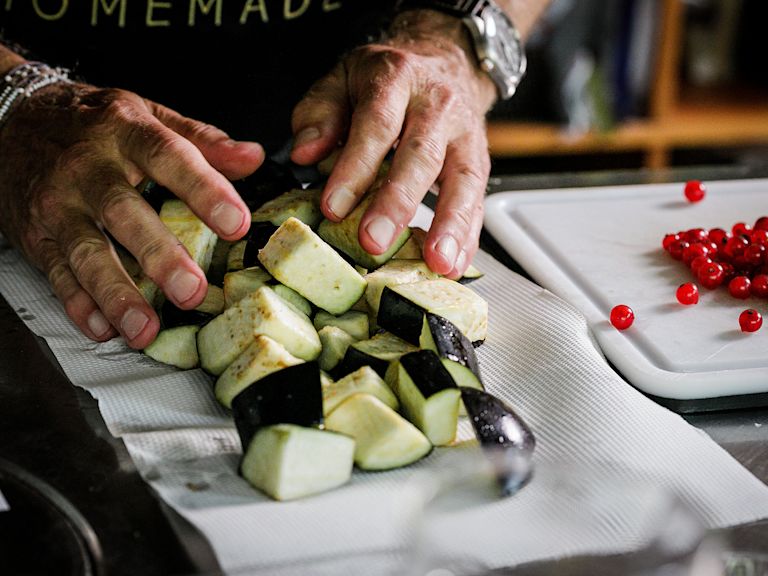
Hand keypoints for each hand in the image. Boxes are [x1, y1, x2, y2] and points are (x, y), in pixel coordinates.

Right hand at [0, 81, 262, 347]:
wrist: (10, 119)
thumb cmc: (91, 122)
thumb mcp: (146, 114)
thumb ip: (201, 139)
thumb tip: (253, 158)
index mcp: (125, 132)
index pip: (169, 158)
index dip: (204, 190)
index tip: (237, 222)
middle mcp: (88, 168)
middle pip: (123, 212)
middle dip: (158, 255)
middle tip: (191, 290)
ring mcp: (58, 204)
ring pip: (85, 252)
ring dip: (115, 293)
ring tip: (144, 327)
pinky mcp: (36, 235)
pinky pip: (56, 273)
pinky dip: (78, 304)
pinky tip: (102, 327)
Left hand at [290, 11, 496, 277]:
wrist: (444, 59)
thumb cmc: (386, 78)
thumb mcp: (342, 78)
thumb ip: (318, 114)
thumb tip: (304, 154)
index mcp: (397, 78)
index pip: (376, 125)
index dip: (355, 168)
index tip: (333, 207)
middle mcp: (437, 105)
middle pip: (420, 156)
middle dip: (397, 203)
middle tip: (374, 243)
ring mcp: (465, 134)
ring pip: (462, 180)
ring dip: (450, 226)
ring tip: (436, 263)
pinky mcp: (480, 161)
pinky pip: (478, 200)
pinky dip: (468, 236)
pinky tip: (454, 263)